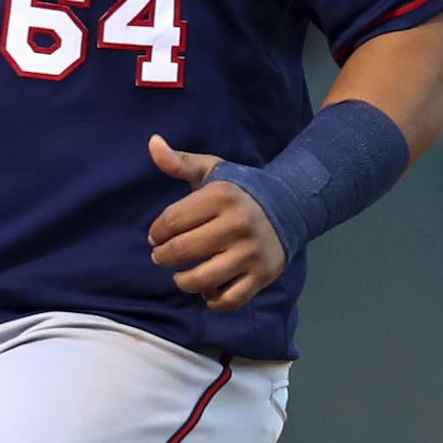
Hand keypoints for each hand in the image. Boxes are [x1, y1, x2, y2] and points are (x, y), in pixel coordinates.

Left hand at [145, 135, 286, 313]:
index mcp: (221, 197)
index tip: (155, 235)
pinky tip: (207, 289)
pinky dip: (213, 300)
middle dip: (162, 256)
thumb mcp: (211, 170)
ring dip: (183, 281)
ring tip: (180, 275)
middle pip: (183, 250)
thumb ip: (179, 161)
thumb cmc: (239, 189)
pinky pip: (230, 299)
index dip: (156, 231)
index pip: (172, 220)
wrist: (289, 206)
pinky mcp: (263, 276)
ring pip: (203, 279)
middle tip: (160, 256)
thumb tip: (152, 142)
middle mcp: (237, 225)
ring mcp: (251, 253)